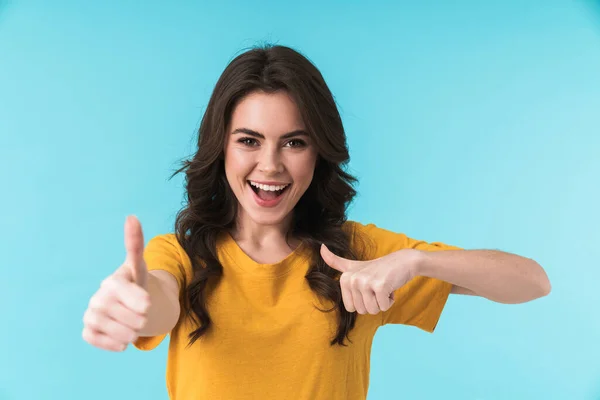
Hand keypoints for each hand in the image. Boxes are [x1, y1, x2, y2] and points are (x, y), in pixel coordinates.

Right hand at [82, 216, 150, 350]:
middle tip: (140, 313)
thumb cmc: (136, 282)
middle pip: (134, 320)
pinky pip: (105, 342)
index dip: (144, 303)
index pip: (136, 299)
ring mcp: (91, 314)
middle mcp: (98, 297)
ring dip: (132, 332)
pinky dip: (117, 343)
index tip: (147, 303)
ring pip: (121, 333)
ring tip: (132, 323)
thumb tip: (131, 216)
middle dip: (142, 320)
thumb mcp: (141, 265)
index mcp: (114, 282)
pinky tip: (121, 335)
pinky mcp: (87, 331)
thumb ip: (136, 243)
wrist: (126, 303)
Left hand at [320, 244, 421, 314]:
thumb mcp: (353, 265)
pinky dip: (390, 300)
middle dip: (373, 302)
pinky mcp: (380, 286)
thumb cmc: (378, 267)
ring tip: (383, 287)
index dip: (362, 301)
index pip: (350, 308)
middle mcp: (352, 279)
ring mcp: (365, 282)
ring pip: (372, 310)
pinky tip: (390, 287)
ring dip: (382, 302)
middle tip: (377, 287)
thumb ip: (335, 261)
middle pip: (362, 310)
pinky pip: (383, 306)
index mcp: (344, 278)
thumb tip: (320, 248)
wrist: (402, 261)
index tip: (367, 287)